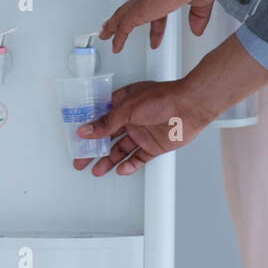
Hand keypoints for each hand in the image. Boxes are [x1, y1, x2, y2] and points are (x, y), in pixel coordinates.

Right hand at [72, 77, 213, 175]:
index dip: (88, 128)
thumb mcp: (128, 109)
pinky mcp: (154, 146)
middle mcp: (131, 119)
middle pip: (108, 137)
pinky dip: (130, 165)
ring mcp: (143, 133)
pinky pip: (139, 158)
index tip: (77, 139)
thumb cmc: (163, 98)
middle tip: (81, 160)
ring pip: (121, 150)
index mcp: (123, 103)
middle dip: (94, 149)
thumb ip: (106, 122)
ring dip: (109, 160)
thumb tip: (86, 130)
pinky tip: (121, 169)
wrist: (190, 107)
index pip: (100, 117)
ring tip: (97, 170)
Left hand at [97, 0, 211, 52]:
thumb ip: (198, 17)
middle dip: (123, 20)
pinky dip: (118, 35)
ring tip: (105, 34)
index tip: (155, 35)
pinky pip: (124, 25)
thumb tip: (197, 30)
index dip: (156, 26)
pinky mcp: (139, 10)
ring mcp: (143, 3)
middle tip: (116, 28)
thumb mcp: (200, 4)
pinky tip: (114, 44)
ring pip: (122, 16)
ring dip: (113, 25)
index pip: (156, 13)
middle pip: (132, 11)